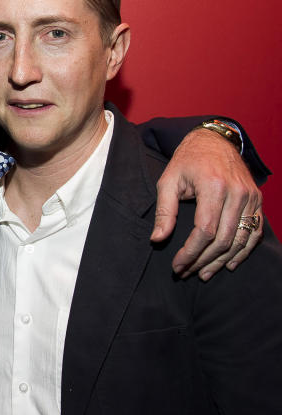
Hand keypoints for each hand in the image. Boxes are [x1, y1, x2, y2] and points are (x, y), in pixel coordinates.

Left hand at [152, 128, 262, 279]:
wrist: (214, 141)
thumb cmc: (187, 160)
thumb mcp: (168, 180)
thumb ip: (164, 211)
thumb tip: (157, 239)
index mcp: (213, 186)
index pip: (205, 230)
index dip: (191, 252)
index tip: (178, 265)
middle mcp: (237, 193)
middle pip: (224, 239)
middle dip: (203, 260)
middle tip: (187, 272)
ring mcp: (250, 197)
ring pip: (240, 240)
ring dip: (222, 261)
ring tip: (204, 273)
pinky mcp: (257, 200)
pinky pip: (255, 232)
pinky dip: (243, 251)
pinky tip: (230, 263)